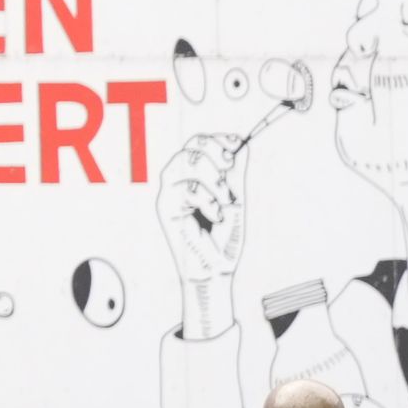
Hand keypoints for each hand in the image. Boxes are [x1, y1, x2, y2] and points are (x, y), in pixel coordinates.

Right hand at [155, 130, 254, 296]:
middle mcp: (179, 179)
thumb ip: (235, 173)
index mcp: (195, 175)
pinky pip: (187, 187)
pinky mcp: (165, 205)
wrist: (215, 269)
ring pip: (188, 160)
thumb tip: (242, 143)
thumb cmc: (223, 238)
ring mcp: (170, 191)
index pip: (200, 143)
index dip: (219, 139)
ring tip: (225, 200)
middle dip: (216, 151)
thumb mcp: (235, 199)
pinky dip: (208, 200)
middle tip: (230, 168)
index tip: (238, 144)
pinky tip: (215, 215)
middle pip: (192, 144)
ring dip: (214, 177)